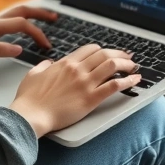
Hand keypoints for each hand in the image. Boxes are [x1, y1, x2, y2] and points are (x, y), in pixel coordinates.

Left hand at [0, 5, 56, 77]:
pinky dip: (22, 20)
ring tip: (46, 18)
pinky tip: (25, 27)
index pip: (21, 25)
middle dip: (40, 13)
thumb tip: (20, 48)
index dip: (37, 33)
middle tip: (56, 18)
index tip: (47, 45)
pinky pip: (9, 21)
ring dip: (32, 15)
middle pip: (20, 11)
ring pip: (15, 14)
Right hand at [8, 44, 140, 136]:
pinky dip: (127, 81)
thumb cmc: (29, 99)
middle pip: (104, 54)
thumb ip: (43, 67)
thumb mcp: (33, 75)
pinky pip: (113, 86)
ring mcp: (85, 84)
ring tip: (133, 67)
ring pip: (111, 66)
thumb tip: (48, 64)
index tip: (109, 53)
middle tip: (127, 58)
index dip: (103, 50)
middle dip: (119, 54)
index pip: (90, 49)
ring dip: (126, 64)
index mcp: (65, 63)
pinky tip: (135, 80)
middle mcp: (77, 70)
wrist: (31, 115)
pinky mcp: (90, 99)